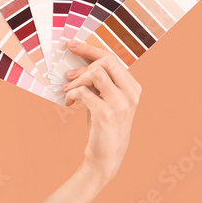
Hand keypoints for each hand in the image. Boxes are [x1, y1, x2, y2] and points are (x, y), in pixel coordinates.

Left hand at [60, 40, 140, 184]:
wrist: (106, 157)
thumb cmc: (103, 126)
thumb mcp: (105, 100)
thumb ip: (99, 83)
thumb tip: (79, 63)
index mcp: (133, 87)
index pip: (113, 58)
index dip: (90, 49)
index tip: (71, 44)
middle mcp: (131, 94)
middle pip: (106, 61)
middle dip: (83, 65)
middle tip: (69, 76)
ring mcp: (121, 104)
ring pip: (96, 74)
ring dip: (76, 81)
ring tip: (68, 91)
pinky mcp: (107, 114)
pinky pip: (84, 92)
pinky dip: (72, 94)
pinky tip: (69, 103)